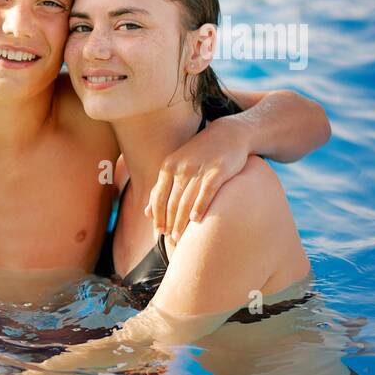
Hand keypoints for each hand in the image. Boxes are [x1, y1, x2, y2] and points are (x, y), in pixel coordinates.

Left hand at [145, 116, 251, 242]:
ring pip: (186, 201)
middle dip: (170, 223)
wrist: (228, 134)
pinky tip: (196, 220)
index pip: (159, 197)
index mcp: (168, 167)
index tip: (159, 232)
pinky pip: (206, 192)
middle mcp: (181, 168)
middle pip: (172, 202)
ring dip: (182, 221)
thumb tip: (146, 213)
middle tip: (171, 239)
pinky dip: (200, 207)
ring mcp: (199, 169)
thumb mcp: (176, 167)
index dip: (158, 216)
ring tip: (180, 237)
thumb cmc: (200, 154)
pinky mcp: (217, 171)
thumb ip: (161, 188)